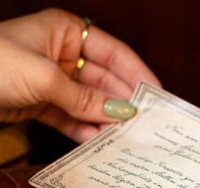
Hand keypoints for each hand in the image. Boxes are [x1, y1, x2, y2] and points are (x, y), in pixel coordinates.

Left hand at [0, 8, 159, 141]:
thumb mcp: (43, 77)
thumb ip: (84, 97)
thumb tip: (121, 111)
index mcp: (66, 33)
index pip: (113, 54)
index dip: (137, 74)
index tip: (156, 95)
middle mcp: (63, 56)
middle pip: (104, 81)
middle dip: (123, 103)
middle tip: (145, 124)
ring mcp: (54, 82)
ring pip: (90, 103)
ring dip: (105, 121)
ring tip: (126, 138)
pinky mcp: (43, 104)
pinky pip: (72, 118)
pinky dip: (84, 131)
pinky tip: (99, 143)